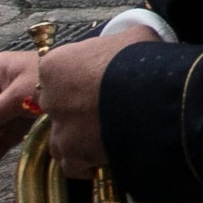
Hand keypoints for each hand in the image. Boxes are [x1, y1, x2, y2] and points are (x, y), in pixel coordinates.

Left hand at [30, 26, 154, 172]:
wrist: (152, 95)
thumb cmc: (142, 61)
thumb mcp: (133, 37)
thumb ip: (119, 42)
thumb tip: (130, 43)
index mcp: (55, 65)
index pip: (57, 77)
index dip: (80, 83)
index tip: (97, 86)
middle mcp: (50, 98)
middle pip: (58, 108)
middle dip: (78, 111)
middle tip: (105, 112)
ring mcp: (60, 129)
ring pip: (62, 138)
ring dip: (80, 140)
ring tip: (108, 136)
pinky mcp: (72, 155)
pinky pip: (73, 165)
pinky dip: (88, 164)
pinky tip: (107, 155)